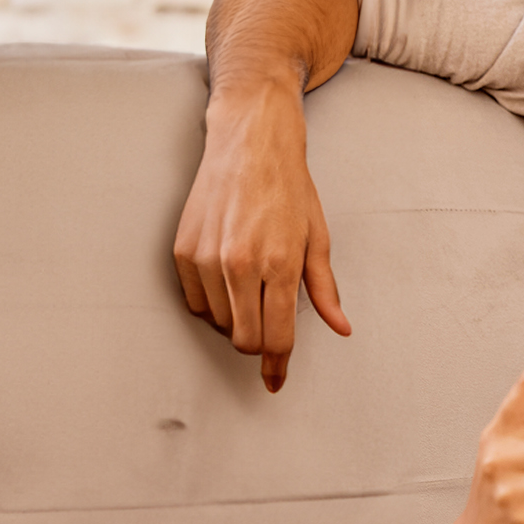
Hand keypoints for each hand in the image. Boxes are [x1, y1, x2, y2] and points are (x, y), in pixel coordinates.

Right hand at [172, 80, 350, 392]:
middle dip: (259, 344)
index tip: (276, 379)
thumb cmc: (289, 188)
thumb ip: (324, 289)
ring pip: (219, 323)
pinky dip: (212, 302)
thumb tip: (340, 326)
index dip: (277, 366)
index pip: (276, 338)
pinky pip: (195, 301)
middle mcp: (239, 265)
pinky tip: (228, 280)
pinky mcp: (183, 251)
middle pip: (245, 339)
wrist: (250, 144)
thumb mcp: (316, 238)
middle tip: (269, 325)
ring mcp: (206, 258)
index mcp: (279, 265)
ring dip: (236, 320)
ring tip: (251, 289)